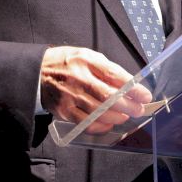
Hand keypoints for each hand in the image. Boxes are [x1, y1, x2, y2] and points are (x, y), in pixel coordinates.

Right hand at [39, 47, 153, 133]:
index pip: (115, 75)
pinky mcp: (64, 110)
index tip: (145, 95)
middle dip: (129, 106)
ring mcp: (70, 96)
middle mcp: (79, 78)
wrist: (36, 71)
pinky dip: (101, 126)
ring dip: (117, 117)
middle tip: (139, 110)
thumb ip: (105, 68)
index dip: (133, 88)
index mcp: (87, 60)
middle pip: (109, 97)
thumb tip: (129, 84)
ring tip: (125, 115)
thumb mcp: (86, 55)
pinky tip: (108, 123)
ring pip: (99, 113)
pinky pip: (86, 123)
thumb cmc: (66, 62)